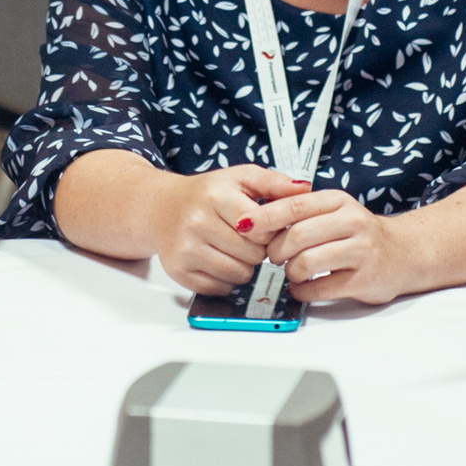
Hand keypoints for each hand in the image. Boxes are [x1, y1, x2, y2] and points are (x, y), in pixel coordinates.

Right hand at [153, 165, 310, 293]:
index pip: (263, 229)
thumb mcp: (240, 178)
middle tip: (246, 239)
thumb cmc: (205, 194)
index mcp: (216, 197)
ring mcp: (186, 249)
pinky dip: (224, 279)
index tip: (264, 227)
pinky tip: (218, 260)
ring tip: (232, 249)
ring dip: (243, 267)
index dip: (269, 231)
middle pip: (252, 255)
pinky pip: (219, 288)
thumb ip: (274, 182)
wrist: (161, 207)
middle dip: (256, 250)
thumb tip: (304, 187)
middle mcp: (197, 222)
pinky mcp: (179, 270)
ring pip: (238, 275)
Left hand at [268, 190, 419, 305]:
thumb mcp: (334, 211)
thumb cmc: (360, 233)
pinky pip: (319, 288)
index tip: (245, 226)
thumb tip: (257, 219)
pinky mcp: (364, 280)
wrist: (404, 253)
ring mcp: (361, 251)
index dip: (265, 217)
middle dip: (276, 251)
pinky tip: (303, 287)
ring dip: (290, 272)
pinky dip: (302, 291)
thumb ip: (301, 212)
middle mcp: (353, 222)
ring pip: (306, 263)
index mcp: (339, 202)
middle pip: (297, 236)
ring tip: (293, 272)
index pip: (294, 206)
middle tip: (273, 256)